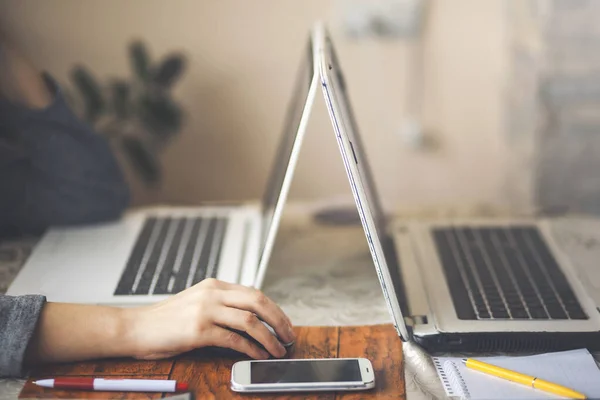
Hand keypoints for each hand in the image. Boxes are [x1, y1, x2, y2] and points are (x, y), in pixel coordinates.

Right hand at [122, 278, 294, 359]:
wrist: (134, 328)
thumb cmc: (164, 320)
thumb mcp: (196, 303)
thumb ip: (220, 305)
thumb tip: (251, 319)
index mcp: (214, 286)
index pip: (253, 292)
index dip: (274, 309)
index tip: (283, 323)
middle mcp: (212, 294)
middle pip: (258, 301)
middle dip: (279, 320)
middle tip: (289, 335)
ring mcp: (205, 311)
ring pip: (250, 320)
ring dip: (269, 337)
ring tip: (278, 350)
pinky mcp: (198, 330)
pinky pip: (234, 339)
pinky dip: (251, 348)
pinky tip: (259, 356)